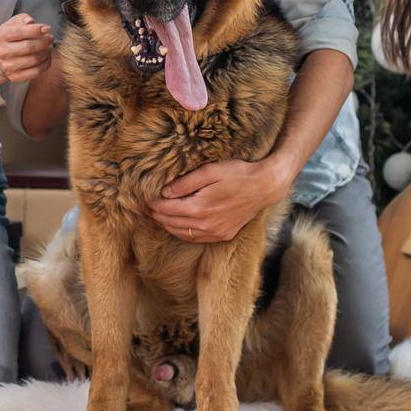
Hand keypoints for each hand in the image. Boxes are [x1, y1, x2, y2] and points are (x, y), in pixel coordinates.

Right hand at [0, 14, 52, 83]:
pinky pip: (36, 71)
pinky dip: (46, 63)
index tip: (47, 28)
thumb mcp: (12, 24)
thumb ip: (23, 19)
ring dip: (46, 52)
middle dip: (44, 41)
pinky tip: (46, 57)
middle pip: (29, 46)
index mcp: (2, 36)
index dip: (36, 30)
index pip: (20, 32)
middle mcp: (3, 52)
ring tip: (48, 47)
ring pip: (34, 59)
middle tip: (50, 38)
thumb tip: (30, 21)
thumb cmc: (9, 39)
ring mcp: (8, 66)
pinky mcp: (15, 77)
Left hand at [148, 158, 287, 241]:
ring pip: (182, 233)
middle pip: (172, 223)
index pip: (167, 209)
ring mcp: (215, 232)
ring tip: (159, 217)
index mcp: (199, 207)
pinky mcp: (223, 235)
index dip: (154, 205)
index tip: (145, 200)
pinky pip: (196, 239)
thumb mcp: (210, 171)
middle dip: (157, 216)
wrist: (264, 187)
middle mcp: (205, 224)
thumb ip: (186, 182)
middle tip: (147, 208)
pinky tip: (179, 226)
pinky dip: (183, 233)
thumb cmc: (238, 174)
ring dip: (168, 226)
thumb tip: (165, 192)